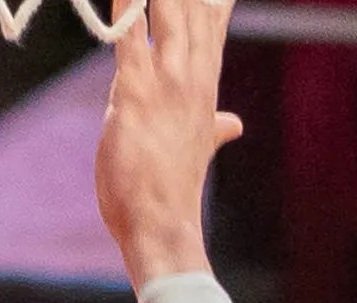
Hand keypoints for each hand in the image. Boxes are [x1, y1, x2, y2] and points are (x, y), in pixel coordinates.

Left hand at [94, 0, 242, 287]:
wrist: (163, 227)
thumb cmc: (173, 190)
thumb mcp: (198, 148)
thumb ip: (215, 127)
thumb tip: (232, 123)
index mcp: (205, 85)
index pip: (213, 17)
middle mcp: (192, 76)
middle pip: (193, 4)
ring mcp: (167, 83)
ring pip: (166, 11)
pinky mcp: (134, 94)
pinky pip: (127, 37)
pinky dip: (124, 9)